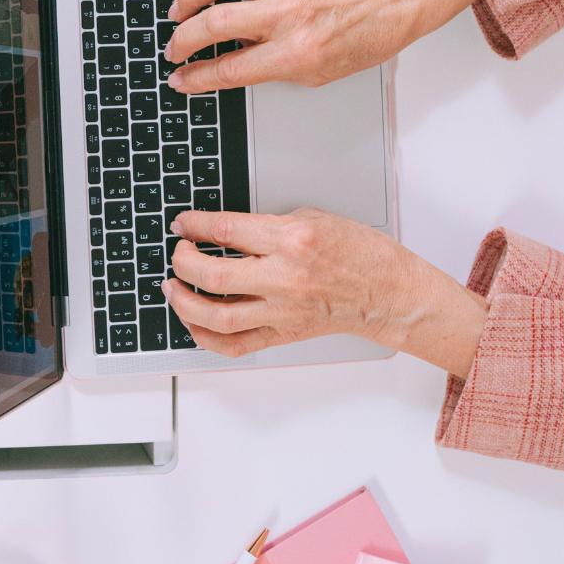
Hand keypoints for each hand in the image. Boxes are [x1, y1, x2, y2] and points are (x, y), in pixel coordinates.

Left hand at [161, 208, 487, 378]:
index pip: (226, 230)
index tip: (182, 225)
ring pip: (217, 315)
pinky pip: (236, 344)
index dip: (194, 225)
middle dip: (182, 262)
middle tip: (178, 253)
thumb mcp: (315, 218)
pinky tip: (195, 323)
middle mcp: (284, 277)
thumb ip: (269, 224)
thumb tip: (225, 229)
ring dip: (184, 302)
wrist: (390, 293)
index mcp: (292, 239)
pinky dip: (207, 337)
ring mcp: (282, 310)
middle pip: (212, 274)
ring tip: (173, 287)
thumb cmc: (361, 253)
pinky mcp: (284, 333)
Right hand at [163, 0, 485, 92]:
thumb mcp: (319, 73)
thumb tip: (230, 64)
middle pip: (214, 26)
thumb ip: (273, 70)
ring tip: (180, 9)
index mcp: (297, 53)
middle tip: (175, 47)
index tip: (180, 78)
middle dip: (183, 40)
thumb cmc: (365, 37)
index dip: (196, 77)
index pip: (229, 69)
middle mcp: (288, 15)